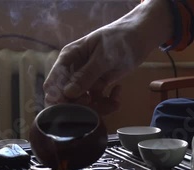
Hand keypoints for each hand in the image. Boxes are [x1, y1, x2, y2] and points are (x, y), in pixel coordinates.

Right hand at [43, 0, 172, 115]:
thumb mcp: (103, 57)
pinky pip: (97, 100)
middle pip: (67, 97)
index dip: (57, 99)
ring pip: (83, 102)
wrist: (140, 36)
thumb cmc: (119, 39)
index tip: (71, 110)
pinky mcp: (99, 85)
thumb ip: (86, 75)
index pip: (53, 83)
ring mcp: (86, 79)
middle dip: (81, 106)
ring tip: (114, 103)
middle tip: (97, 105)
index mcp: (68, 58)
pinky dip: (107, 103)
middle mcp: (73, 70)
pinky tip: (118, 95)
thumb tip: (68, 93)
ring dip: (98, 107)